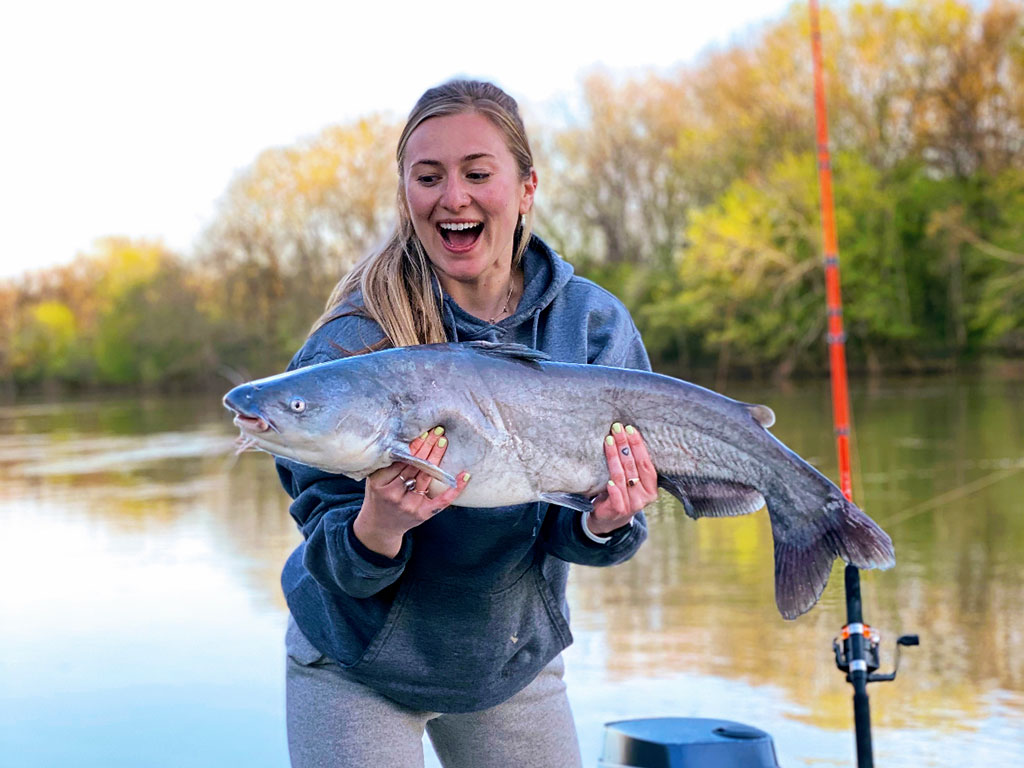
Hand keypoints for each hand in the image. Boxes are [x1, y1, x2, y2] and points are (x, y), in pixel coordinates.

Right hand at [353, 427, 470, 557]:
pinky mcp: (422, 514)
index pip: (399, 460)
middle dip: (427, 446)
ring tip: (443, 442)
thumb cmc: (378, 496)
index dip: (413, 445)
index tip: (422, 432)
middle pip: (414, 466)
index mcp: (379, 483)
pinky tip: (464, 475)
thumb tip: (405, 438)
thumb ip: (386, 463)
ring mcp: (409, 505)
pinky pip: (442, 500)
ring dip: (436, 457)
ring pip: (427, 477)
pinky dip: (455, 488)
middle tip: (437, 431)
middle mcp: (393, 494)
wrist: (379, 527)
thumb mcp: (374, 479)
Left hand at [587, 423, 657, 535]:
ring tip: (608, 440)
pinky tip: (609, 480)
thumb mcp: (631, 480)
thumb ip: (632, 465)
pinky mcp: (619, 511)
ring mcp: (632, 504)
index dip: (638, 445)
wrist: (609, 519)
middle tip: (617, 428)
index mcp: (652, 487)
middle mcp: (645, 496)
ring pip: (622, 477)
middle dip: (624, 445)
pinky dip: (613, 488)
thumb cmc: (621, 493)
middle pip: (633, 466)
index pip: (645, 462)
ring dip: (614, 457)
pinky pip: (617, 498)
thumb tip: (626, 434)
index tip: (630, 429)